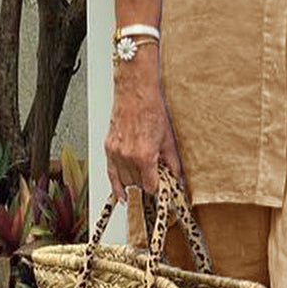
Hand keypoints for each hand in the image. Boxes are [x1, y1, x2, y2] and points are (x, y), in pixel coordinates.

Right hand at [104, 46, 183, 201]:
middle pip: (136, 185)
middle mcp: (127, 156)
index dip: (157, 190)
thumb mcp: (168, 139)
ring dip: (133, 186)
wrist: (135, 92)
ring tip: (140, 192)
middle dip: (145, 187)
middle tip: (153, 187)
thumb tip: (177, 177)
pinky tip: (121, 195)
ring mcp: (116, 152)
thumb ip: (173, 162)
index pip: (150, 186)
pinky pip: (110, 172)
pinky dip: (115, 185)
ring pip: (123, 181)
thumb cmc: (152, 110)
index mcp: (143, 156)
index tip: (162, 191)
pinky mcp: (109, 147)